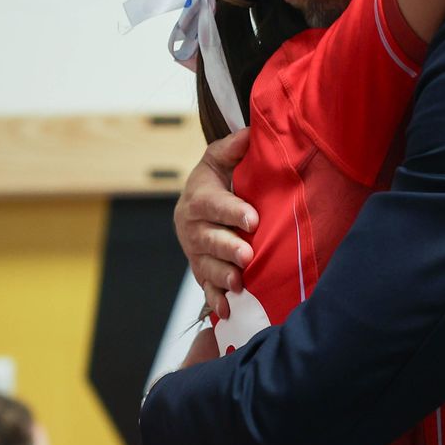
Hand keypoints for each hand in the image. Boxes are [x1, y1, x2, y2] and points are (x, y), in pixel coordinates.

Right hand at [175, 129, 256, 318]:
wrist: (199, 206)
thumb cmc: (218, 179)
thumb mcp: (221, 159)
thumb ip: (234, 147)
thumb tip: (252, 133)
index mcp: (197, 197)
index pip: (212, 204)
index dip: (231, 211)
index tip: (253, 218)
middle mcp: (191, 227)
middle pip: (207, 239)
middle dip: (227, 248)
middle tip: (247, 255)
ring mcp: (195, 252)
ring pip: (205, 266)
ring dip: (222, 276)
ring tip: (239, 284)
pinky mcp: (201, 272)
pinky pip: (206, 289)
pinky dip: (216, 301)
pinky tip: (229, 311)